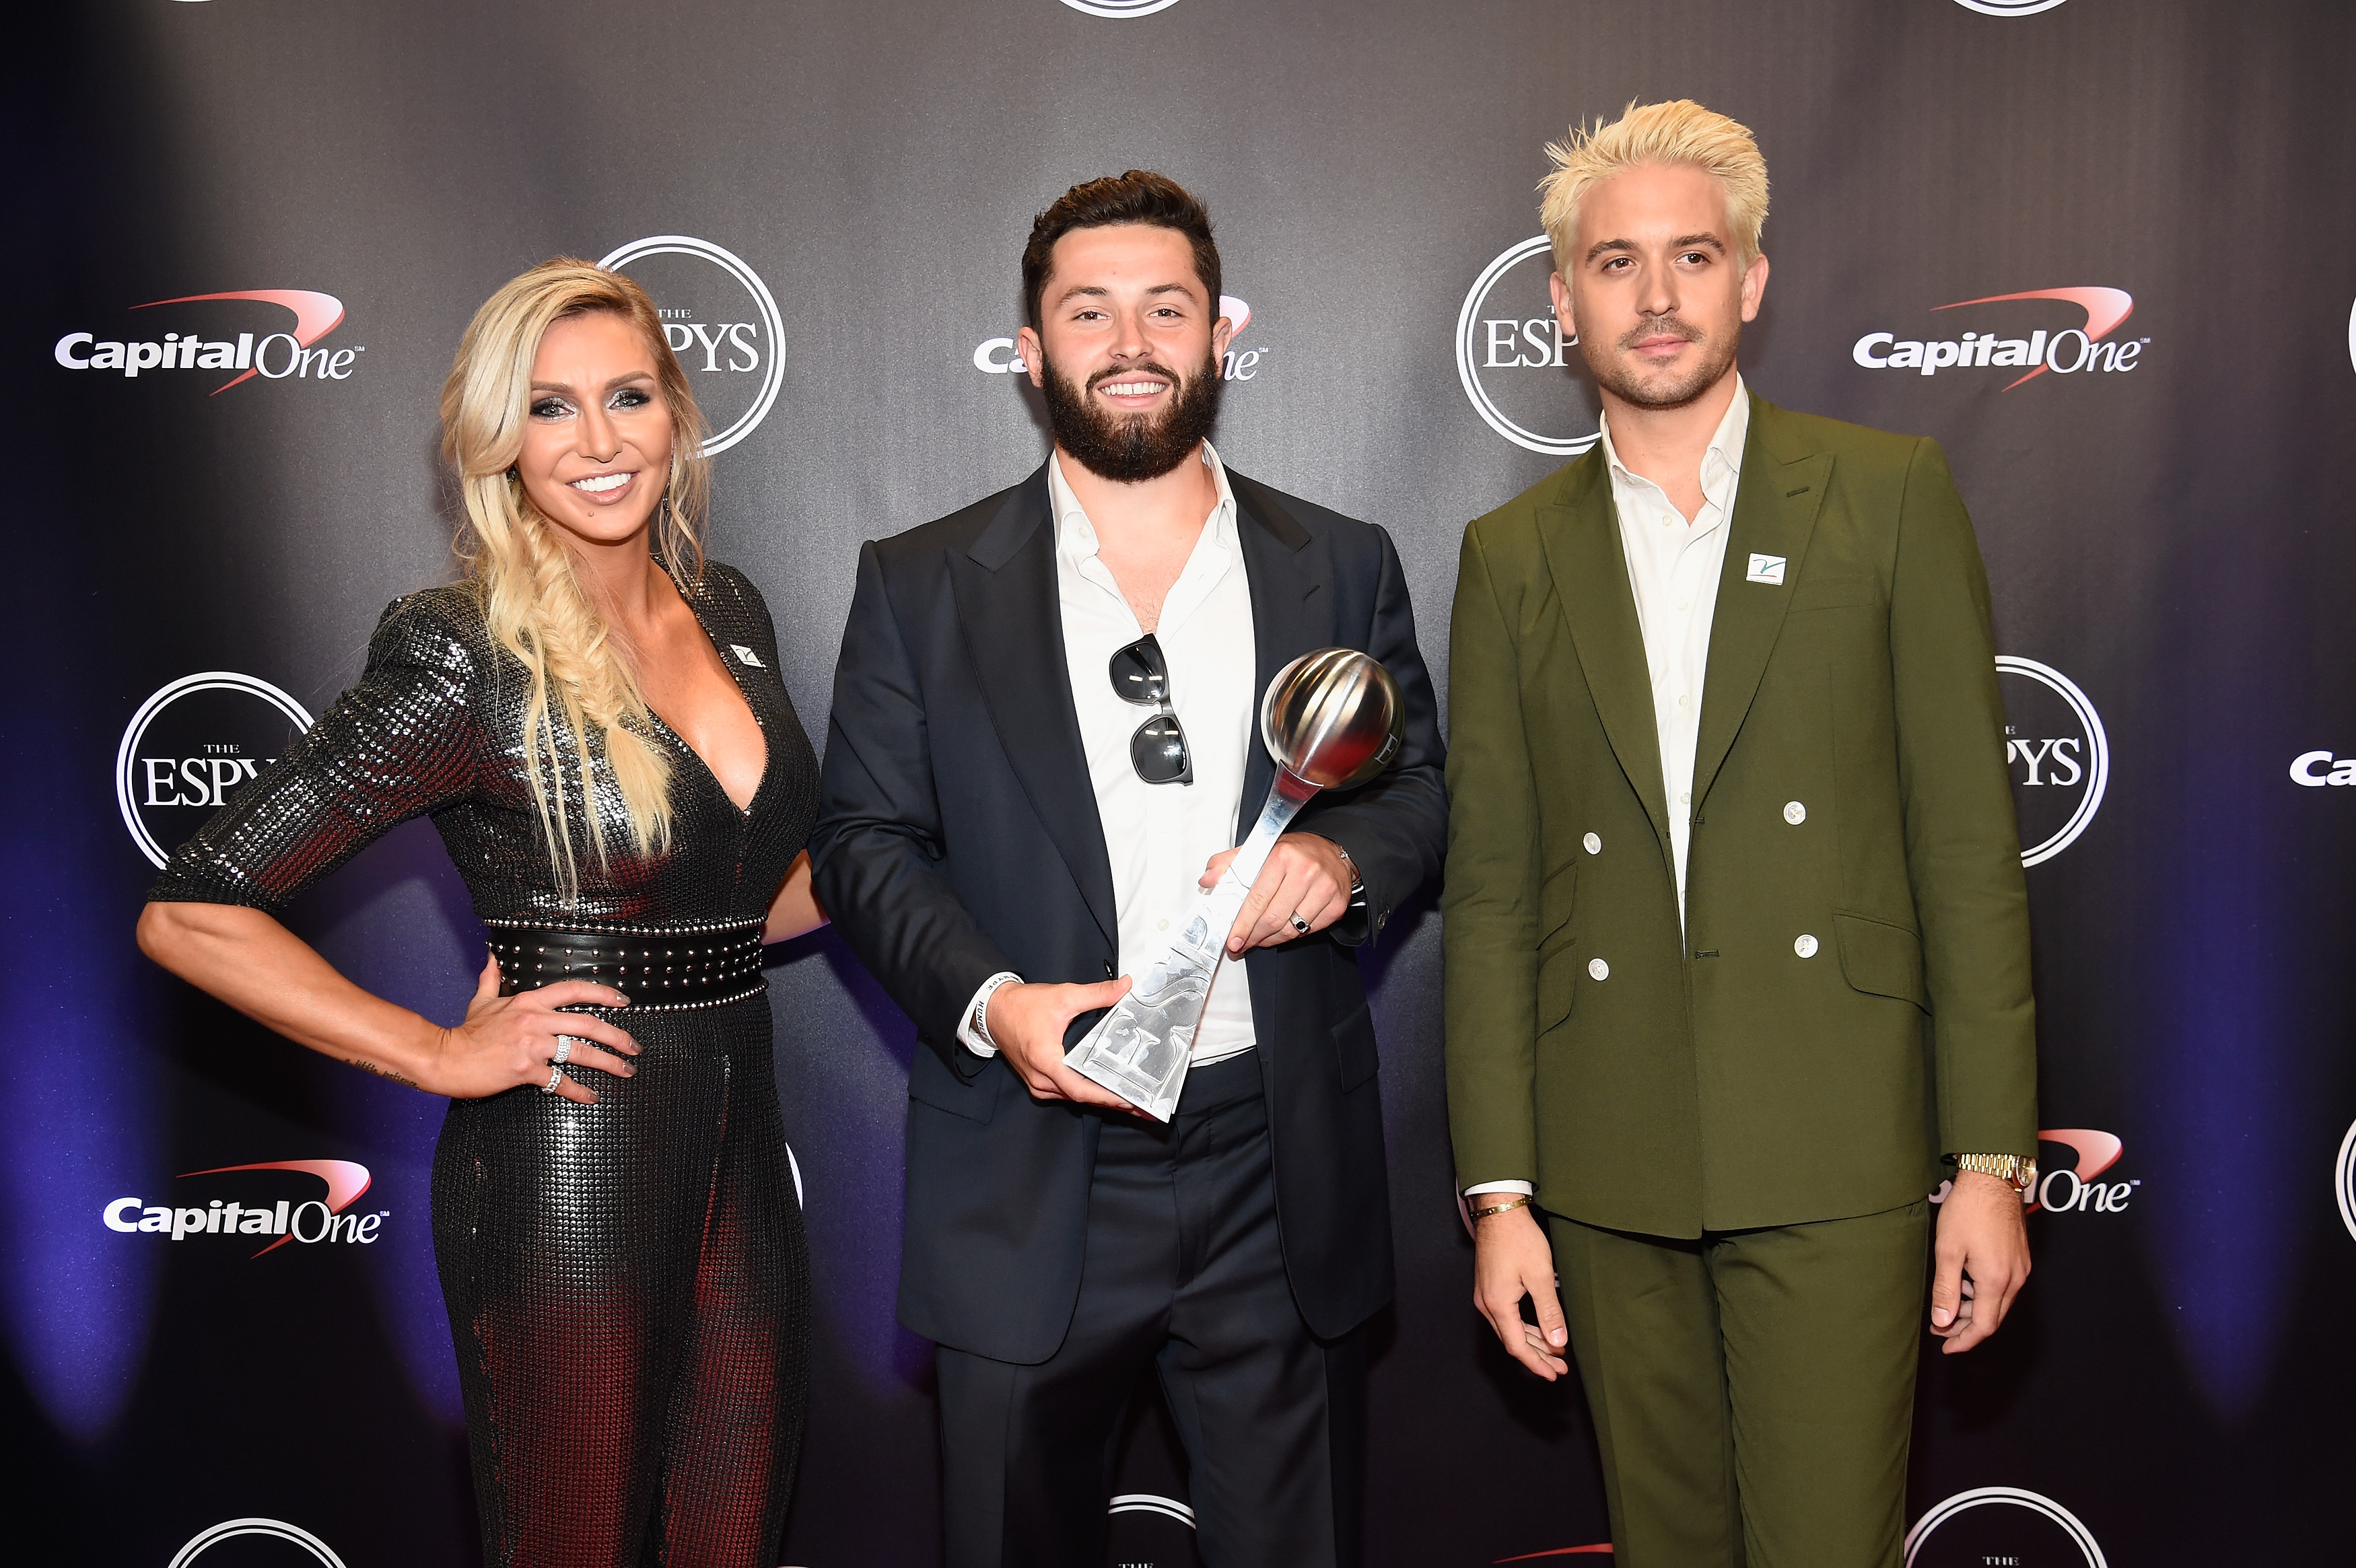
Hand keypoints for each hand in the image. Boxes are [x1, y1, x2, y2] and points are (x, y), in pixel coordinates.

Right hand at [417, 955, 640, 1105]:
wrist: (444, 1058)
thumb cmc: (465, 1033)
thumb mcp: (481, 1001)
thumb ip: (492, 978)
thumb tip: (493, 956)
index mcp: (529, 1001)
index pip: (573, 990)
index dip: (603, 994)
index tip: (623, 1001)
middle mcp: (534, 1020)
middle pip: (587, 1023)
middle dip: (616, 1035)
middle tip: (634, 1046)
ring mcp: (531, 1045)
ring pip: (580, 1051)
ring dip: (608, 1062)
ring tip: (625, 1070)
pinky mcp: (524, 1069)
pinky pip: (559, 1080)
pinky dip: (578, 1090)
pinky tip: (591, 1096)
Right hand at [986, 977, 1139, 1112]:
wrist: (994, 1009)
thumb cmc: (1022, 1006)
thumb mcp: (1063, 996)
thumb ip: (1097, 993)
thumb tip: (1124, 986)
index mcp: (1045, 1060)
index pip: (1080, 1088)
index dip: (1106, 1097)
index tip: (1128, 1101)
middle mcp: (1039, 1078)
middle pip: (1079, 1097)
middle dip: (1110, 1103)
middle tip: (1140, 1106)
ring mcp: (1036, 1083)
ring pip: (1071, 1097)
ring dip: (1097, 1100)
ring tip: (1126, 1101)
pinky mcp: (1036, 1081)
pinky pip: (1062, 1093)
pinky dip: (1083, 1093)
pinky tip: (1101, 1090)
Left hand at [1203, 833, 1350, 954]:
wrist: (1333, 852)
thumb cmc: (1294, 853)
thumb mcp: (1260, 849)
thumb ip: (1230, 862)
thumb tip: (1208, 879)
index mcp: (1282, 856)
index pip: (1256, 898)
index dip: (1241, 922)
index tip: (1232, 937)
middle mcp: (1306, 872)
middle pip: (1273, 918)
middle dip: (1252, 936)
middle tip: (1241, 943)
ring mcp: (1324, 890)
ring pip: (1290, 930)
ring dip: (1269, 939)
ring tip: (1257, 938)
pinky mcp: (1336, 905)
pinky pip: (1307, 932)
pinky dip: (1290, 937)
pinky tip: (1280, 932)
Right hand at [1472, 1202, 1568, 1379]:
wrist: (1499, 1212)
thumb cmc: (1519, 1239)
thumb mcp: (1541, 1277)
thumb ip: (1549, 1312)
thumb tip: (1558, 1342)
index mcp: (1498, 1305)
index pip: (1518, 1346)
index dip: (1537, 1364)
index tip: (1554, 1374)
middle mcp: (1486, 1304)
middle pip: (1512, 1341)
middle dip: (1537, 1356)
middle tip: (1559, 1368)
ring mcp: (1485, 1296)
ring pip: (1509, 1330)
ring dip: (1532, 1342)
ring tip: (1554, 1351)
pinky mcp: (1489, 1287)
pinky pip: (1505, 1317)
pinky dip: (1523, 1327)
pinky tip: (1538, 1329)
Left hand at [1930, 1170, 2031, 1352]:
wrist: (1993, 1178)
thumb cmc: (1968, 1210)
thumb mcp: (1948, 1251)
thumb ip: (1946, 1290)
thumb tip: (1942, 1321)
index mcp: (1997, 1281)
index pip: (1984, 1326)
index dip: (1964, 1340)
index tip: (1946, 1346)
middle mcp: (2015, 1278)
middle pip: (1994, 1317)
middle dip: (1966, 1327)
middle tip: (1940, 1327)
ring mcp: (2021, 1268)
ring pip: (1999, 1302)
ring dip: (1975, 1309)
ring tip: (1948, 1306)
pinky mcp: (2020, 1257)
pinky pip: (2004, 1286)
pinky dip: (1984, 1293)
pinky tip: (1965, 1284)